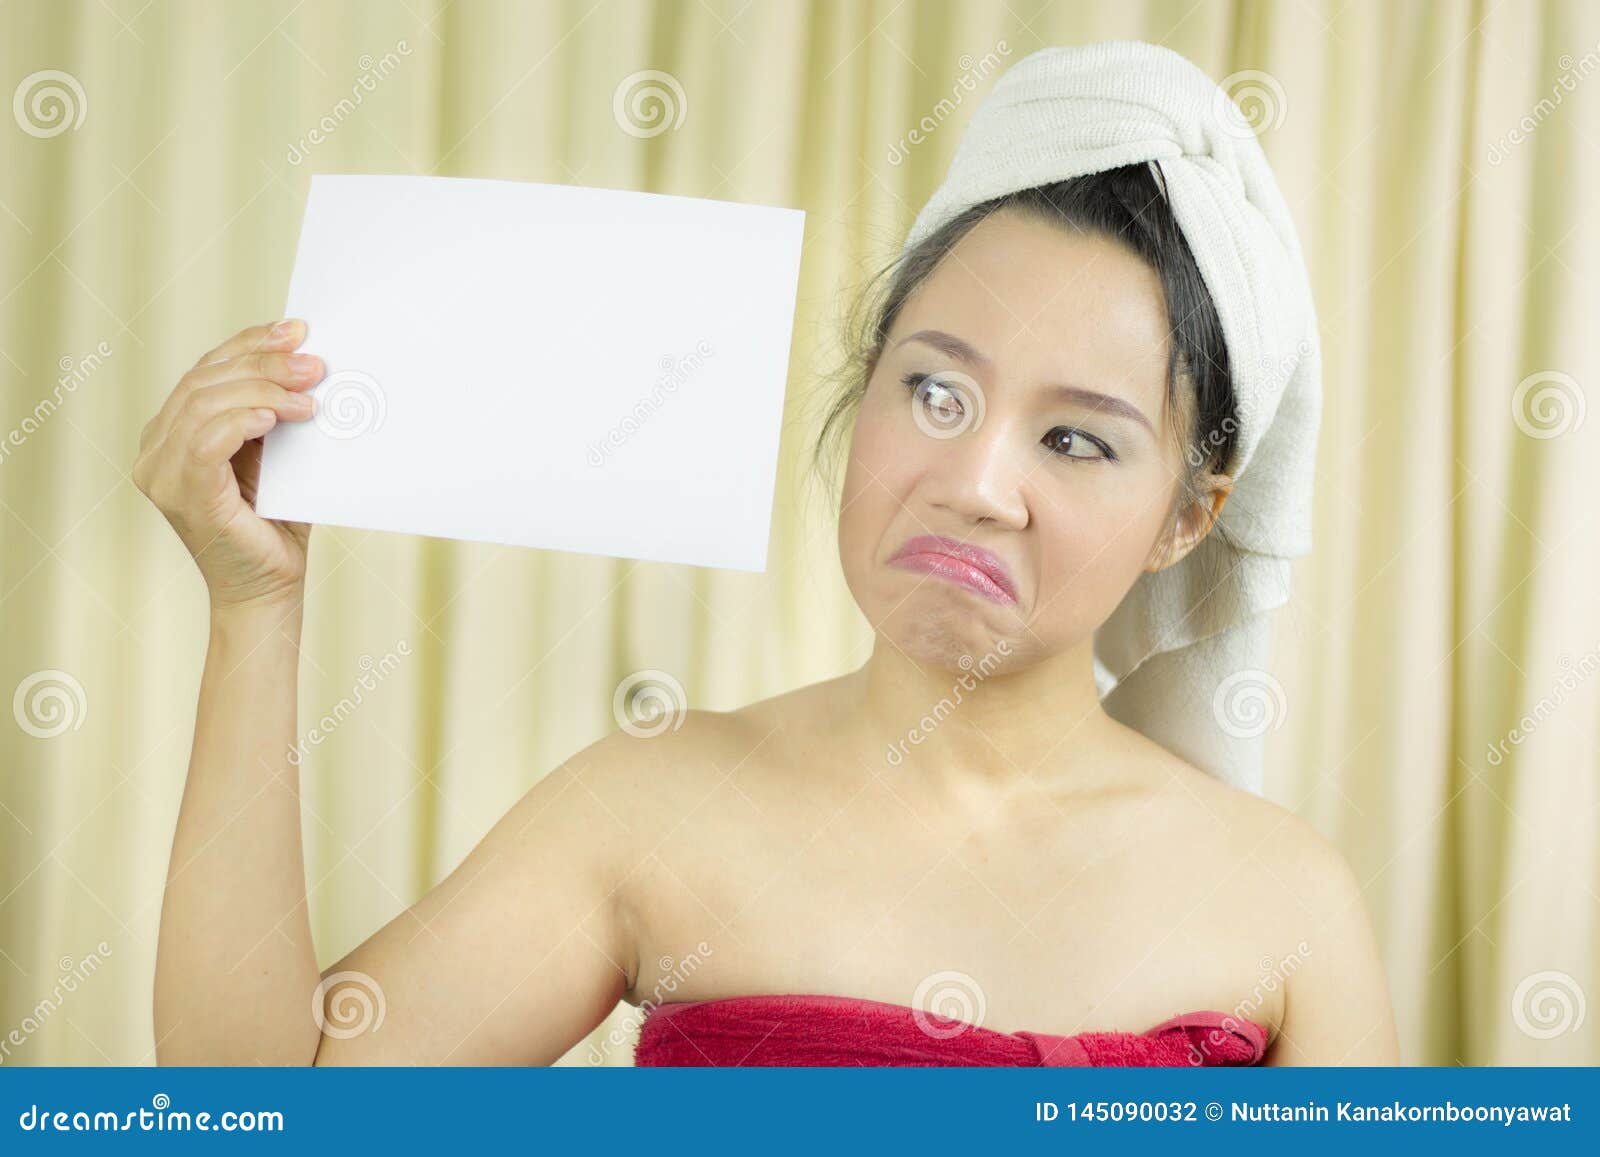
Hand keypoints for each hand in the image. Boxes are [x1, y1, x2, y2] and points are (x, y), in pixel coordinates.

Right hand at [133, 319, 322, 611]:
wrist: (269, 589)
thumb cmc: (276, 524)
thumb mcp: (275, 455)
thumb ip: (273, 412)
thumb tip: (305, 357)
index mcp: (173, 432)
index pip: (207, 370)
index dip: (250, 343)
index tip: (295, 330)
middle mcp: (156, 449)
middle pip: (206, 381)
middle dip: (264, 363)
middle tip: (313, 362)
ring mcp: (162, 473)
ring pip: (205, 404)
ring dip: (263, 389)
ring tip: (309, 392)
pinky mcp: (182, 495)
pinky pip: (205, 442)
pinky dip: (240, 421)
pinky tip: (273, 416)